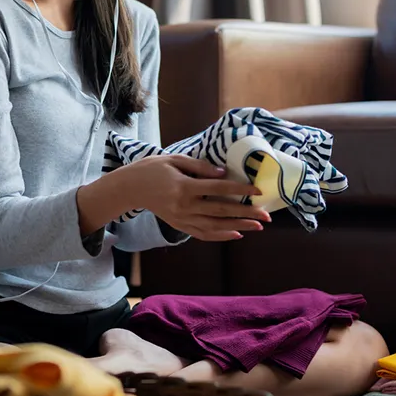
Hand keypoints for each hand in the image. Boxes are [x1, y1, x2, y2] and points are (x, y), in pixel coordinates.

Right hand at [84, 155, 269, 241]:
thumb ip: (200, 167)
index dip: (240, 190)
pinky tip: (236, 234)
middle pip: (221, 211)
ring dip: (238, 227)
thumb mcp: (175, 159)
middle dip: (246, 214)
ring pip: (215, 226)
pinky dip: (220, 236)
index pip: (219, 189)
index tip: (258, 191)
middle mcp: (184, 206)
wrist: (130, 188)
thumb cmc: (152, 169)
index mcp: (184, 187)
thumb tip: (224, 174)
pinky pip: (203, 234)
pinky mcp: (179, 225)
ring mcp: (181, 219)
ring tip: (257, 227)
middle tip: (266, 216)